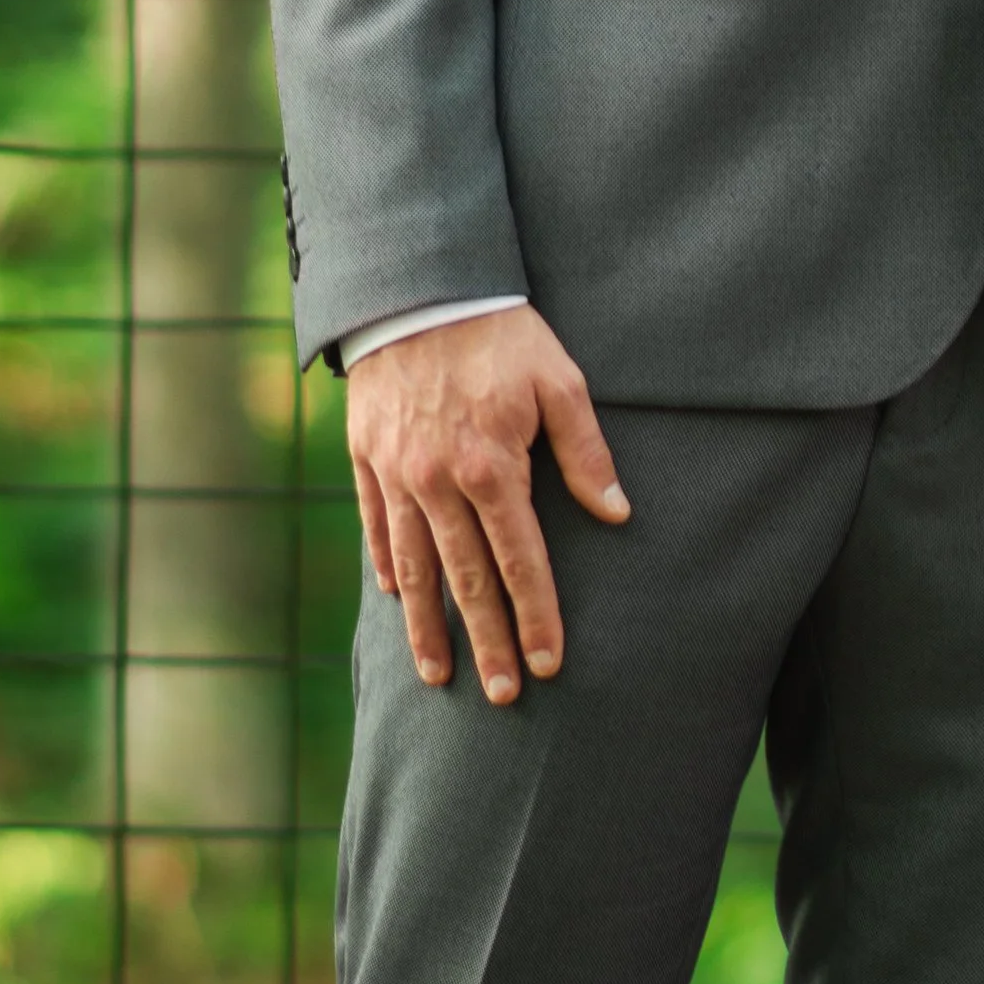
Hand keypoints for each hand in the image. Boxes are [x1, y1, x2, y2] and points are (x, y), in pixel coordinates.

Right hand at [346, 304, 630, 705]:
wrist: (417, 287)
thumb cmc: (501, 333)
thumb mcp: (559, 381)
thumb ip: (586, 452)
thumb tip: (617, 514)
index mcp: (492, 467)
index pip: (520, 561)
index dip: (537, 615)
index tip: (550, 663)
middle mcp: (437, 483)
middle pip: (466, 579)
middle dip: (487, 642)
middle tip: (505, 696)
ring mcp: (395, 475)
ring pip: (414, 568)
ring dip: (429, 626)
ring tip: (441, 676)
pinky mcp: (366, 459)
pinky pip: (375, 527)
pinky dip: (387, 568)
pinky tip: (398, 601)